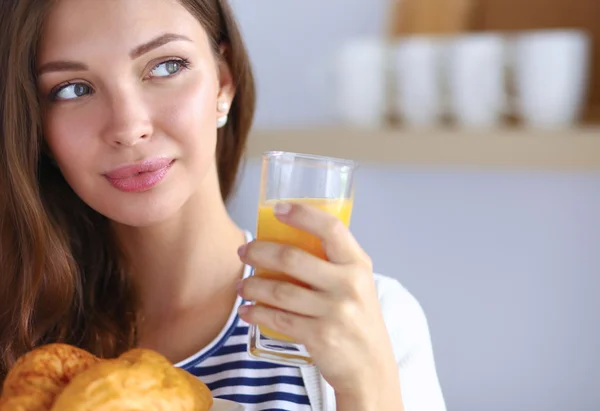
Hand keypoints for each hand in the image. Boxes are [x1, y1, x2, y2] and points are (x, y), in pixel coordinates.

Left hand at [236, 202, 402, 408]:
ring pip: (280, 291)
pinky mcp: (320, 337)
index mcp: (358, 265)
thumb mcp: (357, 285)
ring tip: (243, 285)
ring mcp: (335, 312)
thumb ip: (333, 263)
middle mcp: (349, 285)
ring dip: (253, 286)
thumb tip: (287, 238)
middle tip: (243, 251)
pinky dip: (257, 313)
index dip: (303, 214)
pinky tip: (248, 310)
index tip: (279, 209)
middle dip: (260, 251)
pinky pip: (279, 319)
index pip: (332, 228)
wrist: (371, 369)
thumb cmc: (358, 320)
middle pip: (293, 258)